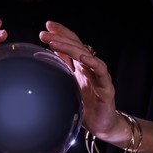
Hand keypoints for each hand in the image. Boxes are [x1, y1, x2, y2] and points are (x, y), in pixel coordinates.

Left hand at [39, 20, 118, 139]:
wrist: (101, 125)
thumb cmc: (86, 105)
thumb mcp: (70, 84)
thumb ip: (64, 68)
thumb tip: (50, 53)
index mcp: (81, 66)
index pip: (72, 44)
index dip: (61, 33)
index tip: (47, 27)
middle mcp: (91, 67)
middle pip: (77, 46)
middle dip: (61, 37)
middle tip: (45, 33)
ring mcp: (99, 76)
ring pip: (87, 56)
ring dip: (71, 47)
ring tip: (55, 42)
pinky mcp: (106, 88)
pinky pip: (100, 72)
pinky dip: (92, 63)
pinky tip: (82, 57)